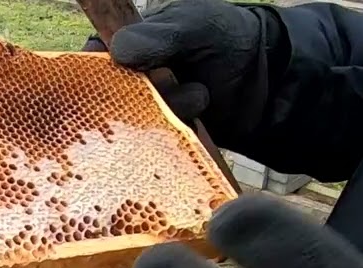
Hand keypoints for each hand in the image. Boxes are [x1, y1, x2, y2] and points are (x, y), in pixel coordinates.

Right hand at [84, 0, 285, 143]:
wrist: (271, 84)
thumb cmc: (231, 41)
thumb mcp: (196, 27)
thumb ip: (160, 37)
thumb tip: (118, 51)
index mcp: (132, 43)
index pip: (94, 57)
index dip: (90, 70)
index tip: (102, 77)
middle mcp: (133, 79)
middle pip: (106, 97)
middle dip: (133, 97)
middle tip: (165, 85)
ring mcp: (148, 110)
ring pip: (130, 124)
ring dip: (165, 111)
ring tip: (199, 94)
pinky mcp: (164, 138)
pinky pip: (151, 146)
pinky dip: (170, 136)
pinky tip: (196, 120)